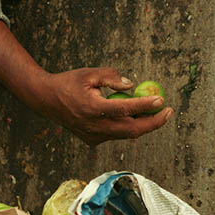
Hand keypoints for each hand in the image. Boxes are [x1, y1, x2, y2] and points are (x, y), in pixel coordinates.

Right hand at [0, 20, 172, 144]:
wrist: (46, 100)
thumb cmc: (69, 83)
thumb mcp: (90, 73)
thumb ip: (112, 77)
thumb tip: (132, 85)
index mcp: (93, 108)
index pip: (125, 110)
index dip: (145, 106)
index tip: (162, 101)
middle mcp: (94, 126)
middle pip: (131, 130)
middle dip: (153, 122)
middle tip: (169, 111)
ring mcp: (93, 136)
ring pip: (125, 134)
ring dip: (142, 124)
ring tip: (155, 110)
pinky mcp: (92, 140)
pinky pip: (115, 134)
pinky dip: (126, 125)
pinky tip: (132, 114)